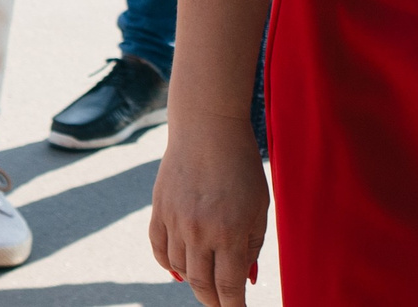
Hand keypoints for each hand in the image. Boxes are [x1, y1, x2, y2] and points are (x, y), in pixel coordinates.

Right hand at [150, 114, 269, 305]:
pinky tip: (179, 268)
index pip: (229, 287)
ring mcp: (175, 222)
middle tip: (222, 303)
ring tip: (207, 276)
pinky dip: (169, 264)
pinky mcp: (158, 210)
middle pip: (202, 285)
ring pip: (180, 269)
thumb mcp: (258, 207)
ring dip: (194, 279)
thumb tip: (245, 281)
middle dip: (213, 301)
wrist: (206, 128)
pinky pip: (159, 250)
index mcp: (230, 232)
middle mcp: (199, 232)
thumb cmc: (241, 166)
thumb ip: (253, 247)